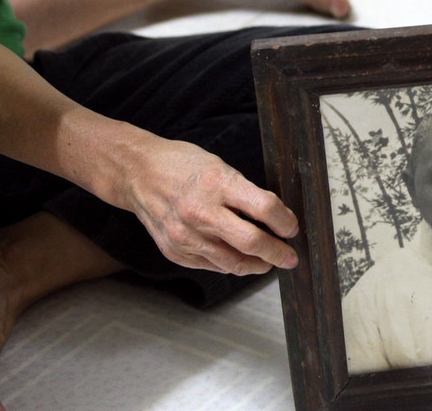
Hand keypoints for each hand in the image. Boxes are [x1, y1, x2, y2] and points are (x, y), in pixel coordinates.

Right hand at [117, 136, 299, 274]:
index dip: (286, 222)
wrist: (138, 174)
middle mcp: (201, 212)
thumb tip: (276, 219)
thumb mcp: (221, 168)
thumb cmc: (184, 166)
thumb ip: (246, 194)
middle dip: (278, 253)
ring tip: (269, 262)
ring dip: (258, 265)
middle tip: (290, 257)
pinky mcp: (175, 252)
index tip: (293, 228)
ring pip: (234, 263)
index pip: (265, 208)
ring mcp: (185, 236)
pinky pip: (213, 266)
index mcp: (218, 184)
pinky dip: (231, 264)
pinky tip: (240, 258)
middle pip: (252, 242)